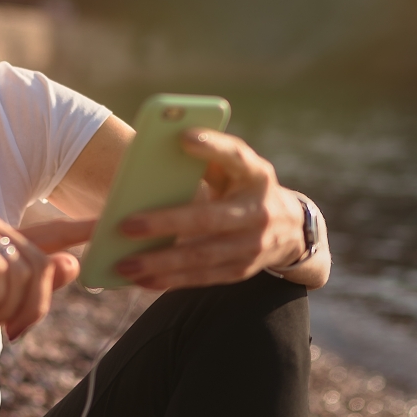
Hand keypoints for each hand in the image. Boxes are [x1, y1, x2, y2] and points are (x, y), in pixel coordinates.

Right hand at [0, 214, 92, 364]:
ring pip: (24, 270)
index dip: (81, 229)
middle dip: (33, 307)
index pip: (51, 234)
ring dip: (7, 309)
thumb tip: (72, 261)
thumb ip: (40, 286)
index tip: (107, 223)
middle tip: (10, 331)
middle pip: (43, 265)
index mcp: (6, 242)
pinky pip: (0, 271)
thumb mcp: (9, 309)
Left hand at [112, 130, 306, 289]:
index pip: (236, 156)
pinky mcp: (242, 270)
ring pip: (201, 256)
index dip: (212, 146)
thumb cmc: (245, 186)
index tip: (182, 136)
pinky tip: (142, 280)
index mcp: (256, 173)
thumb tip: (163, 153)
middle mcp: (259, 210)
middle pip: (208, 218)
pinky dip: (171, 280)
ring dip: (160, 262)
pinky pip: (202, 278)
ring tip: (124, 263)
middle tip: (124, 226)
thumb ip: (209, 158)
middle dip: (165, 223)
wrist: (292, 229)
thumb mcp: (238, 167)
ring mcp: (252, 245)